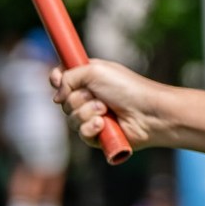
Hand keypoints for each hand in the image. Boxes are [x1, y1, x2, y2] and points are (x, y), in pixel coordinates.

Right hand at [50, 59, 171, 150]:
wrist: (148, 113)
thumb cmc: (127, 88)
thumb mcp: (95, 71)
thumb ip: (69, 77)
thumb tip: (56, 96)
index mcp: (90, 77)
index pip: (62, 78)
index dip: (57, 80)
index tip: (57, 81)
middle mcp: (90, 96)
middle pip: (63, 101)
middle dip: (78, 99)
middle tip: (97, 97)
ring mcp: (93, 116)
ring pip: (70, 118)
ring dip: (86, 113)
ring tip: (105, 111)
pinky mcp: (98, 134)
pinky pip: (81, 133)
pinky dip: (91, 128)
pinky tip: (104, 125)